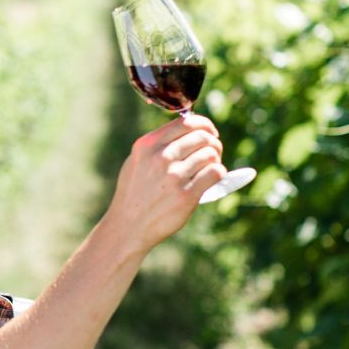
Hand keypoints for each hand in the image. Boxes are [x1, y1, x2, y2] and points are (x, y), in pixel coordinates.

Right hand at [108, 113, 225, 251]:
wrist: (128, 226)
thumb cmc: (134, 193)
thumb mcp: (137, 161)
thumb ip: (157, 145)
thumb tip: (188, 131)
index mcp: (147, 145)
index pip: (186, 122)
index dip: (204, 125)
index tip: (210, 133)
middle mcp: (160, 157)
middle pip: (202, 136)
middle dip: (214, 143)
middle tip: (214, 153)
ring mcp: (173, 176)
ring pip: (210, 154)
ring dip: (216, 159)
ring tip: (211, 168)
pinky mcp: (186, 195)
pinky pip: (216, 173)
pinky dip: (220, 173)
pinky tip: (213, 179)